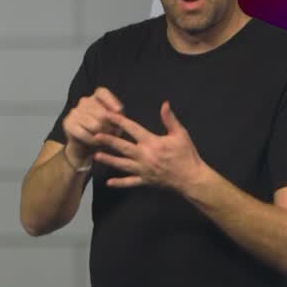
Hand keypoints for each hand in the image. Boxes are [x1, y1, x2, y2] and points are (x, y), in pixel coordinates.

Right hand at [61, 87, 124, 167]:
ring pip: (95, 125)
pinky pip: (84, 134)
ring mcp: (74, 111)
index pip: (102, 93)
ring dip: (103, 135)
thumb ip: (117, 115)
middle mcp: (84, 101)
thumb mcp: (115, 121)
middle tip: (113, 133)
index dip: (111, 101)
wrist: (86, 146)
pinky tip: (95, 141)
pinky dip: (92, 140)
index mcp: (95, 97)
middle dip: (111, 127)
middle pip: (102, 113)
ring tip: (105, 138)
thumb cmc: (104, 131)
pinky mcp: (68, 123)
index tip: (119, 111)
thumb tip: (118, 111)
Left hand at [89, 101, 207, 191]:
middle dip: (108, 141)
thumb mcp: (181, 134)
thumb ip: (170, 119)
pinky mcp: (145, 180)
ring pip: (122, 164)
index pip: (133, 129)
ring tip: (96, 155)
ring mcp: (143, 169)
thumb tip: (165, 104)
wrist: (192, 179)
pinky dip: (120, 183)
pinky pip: (131, 182)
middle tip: (95, 136)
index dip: (120, 121)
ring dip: (109, 160)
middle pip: (123, 147)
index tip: (108, 115)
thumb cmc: (187, 155)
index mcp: (152, 143)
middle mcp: (144, 156)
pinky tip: (109, 182)